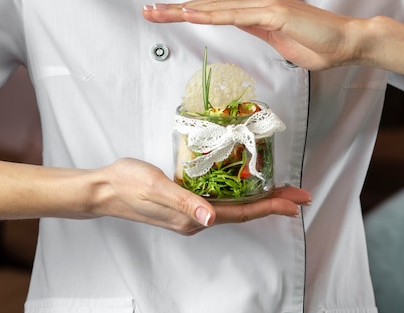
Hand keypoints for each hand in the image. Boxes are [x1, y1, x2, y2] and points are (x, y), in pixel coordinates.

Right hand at [89, 158, 310, 235]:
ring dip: (259, 198)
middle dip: (273, 203)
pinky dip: (239, 193)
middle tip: (299, 195)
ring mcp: (191, 212)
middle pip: (243, 212)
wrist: (104, 188)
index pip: (241, 213)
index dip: (270, 207)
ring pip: (234, 206)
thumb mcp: (156, 187)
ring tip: (281, 190)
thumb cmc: (127, 184)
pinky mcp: (185, 202)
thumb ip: (184, 202)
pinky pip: (220, 200)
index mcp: (193, 217)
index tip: (295, 203)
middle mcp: (196, 218)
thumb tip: (210, 219)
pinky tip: (243, 185)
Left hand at [143, 0, 364, 70]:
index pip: (216, 8)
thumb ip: (259, 30)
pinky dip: (209, 14)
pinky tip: (189, 14)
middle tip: (148, 10)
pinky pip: (234, 14)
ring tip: (157, 12)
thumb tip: (242, 26)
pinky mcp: (273, 12)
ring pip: (216, 6)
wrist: (347, 42)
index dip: (189, 11)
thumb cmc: (317, 44)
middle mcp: (258, 0)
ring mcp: (265, 3)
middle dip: (176, 8)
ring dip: (184, 9)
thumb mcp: (279, 40)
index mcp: (258, 7)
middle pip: (209, 4)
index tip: (165, 14)